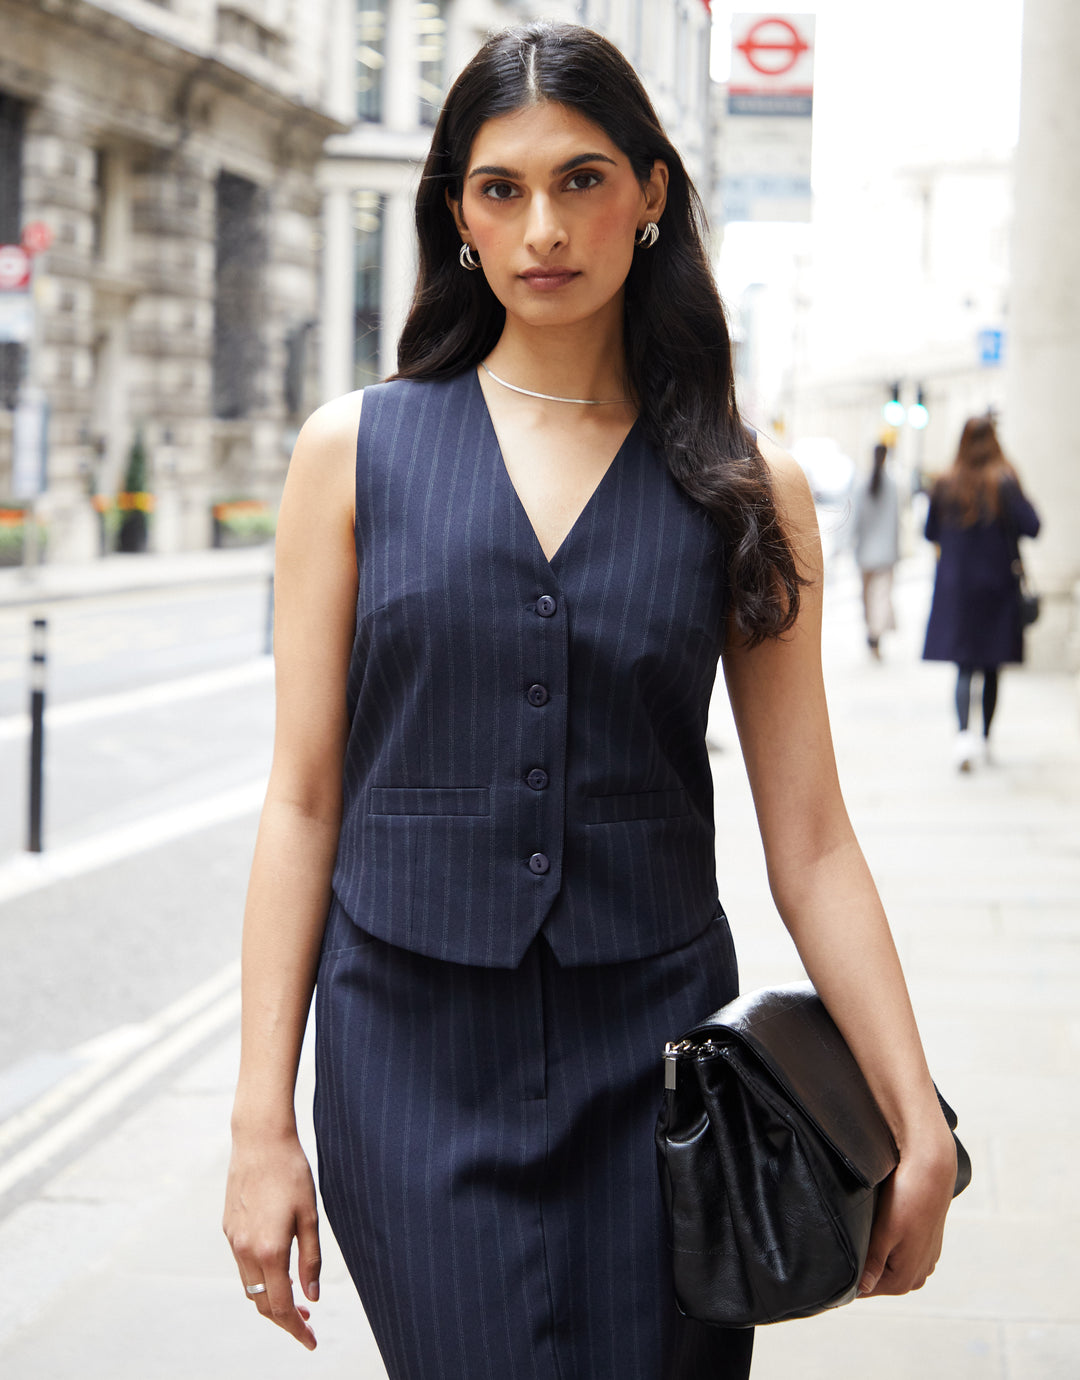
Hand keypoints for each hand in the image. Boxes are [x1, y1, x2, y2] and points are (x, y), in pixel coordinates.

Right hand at [223, 1129, 321, 1348]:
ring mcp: (233, 1239)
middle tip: (308, 1325)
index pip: (282, 1305)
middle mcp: (245, 1249)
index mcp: (269, 1249)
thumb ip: (310, 1259)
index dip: (297, 1328)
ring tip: (296, 1301)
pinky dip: (260, 1278)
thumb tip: (312, 1297)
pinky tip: (277, 1270)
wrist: (259, 1139)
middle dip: (284, 1320)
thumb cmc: (292, 1172)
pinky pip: (242, 1265)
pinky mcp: (228, 1228)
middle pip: (262, 1302)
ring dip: (271, 1299)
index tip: (312, 1342)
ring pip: (250, 1286)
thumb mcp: (310, 1215)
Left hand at [858, 1118, 957, 1297]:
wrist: (932, 1171)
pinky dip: (889, 1245)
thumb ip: (873, 1264)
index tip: (831, 1265)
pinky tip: (882, 1227)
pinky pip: (901, 1254)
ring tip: (864, 1231)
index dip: (848, 1279)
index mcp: (905, 1279)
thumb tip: (860, 1290)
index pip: (866, 1290)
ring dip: (875, 1254)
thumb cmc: (907, 1199)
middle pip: (878, 1279)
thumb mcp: (885, 1233)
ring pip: (889, 1266)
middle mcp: (918, 1275)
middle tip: (843, 1242)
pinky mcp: (928, 1246)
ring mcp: (925, 1261)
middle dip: (862, 1265)